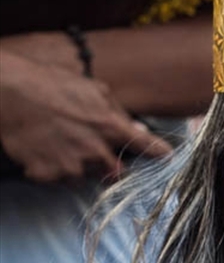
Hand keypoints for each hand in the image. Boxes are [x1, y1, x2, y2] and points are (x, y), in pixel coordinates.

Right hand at [0, 46, 171, 182]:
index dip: (159, 153)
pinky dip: (51, 168)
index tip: (168, 158)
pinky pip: (57, 178)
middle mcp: (95, 151)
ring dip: (77, 166)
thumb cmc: (50, 84)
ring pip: (84, 176)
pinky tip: (43, 147)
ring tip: (59, 141)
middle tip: (90, 148)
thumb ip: (117, 111)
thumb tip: (140, 130)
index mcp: (109, 126)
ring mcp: (71, 166)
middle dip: (109, 165)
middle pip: (115, 173)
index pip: (145, 146)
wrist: (8, 92)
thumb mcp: (91, 88)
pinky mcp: (48, 175)